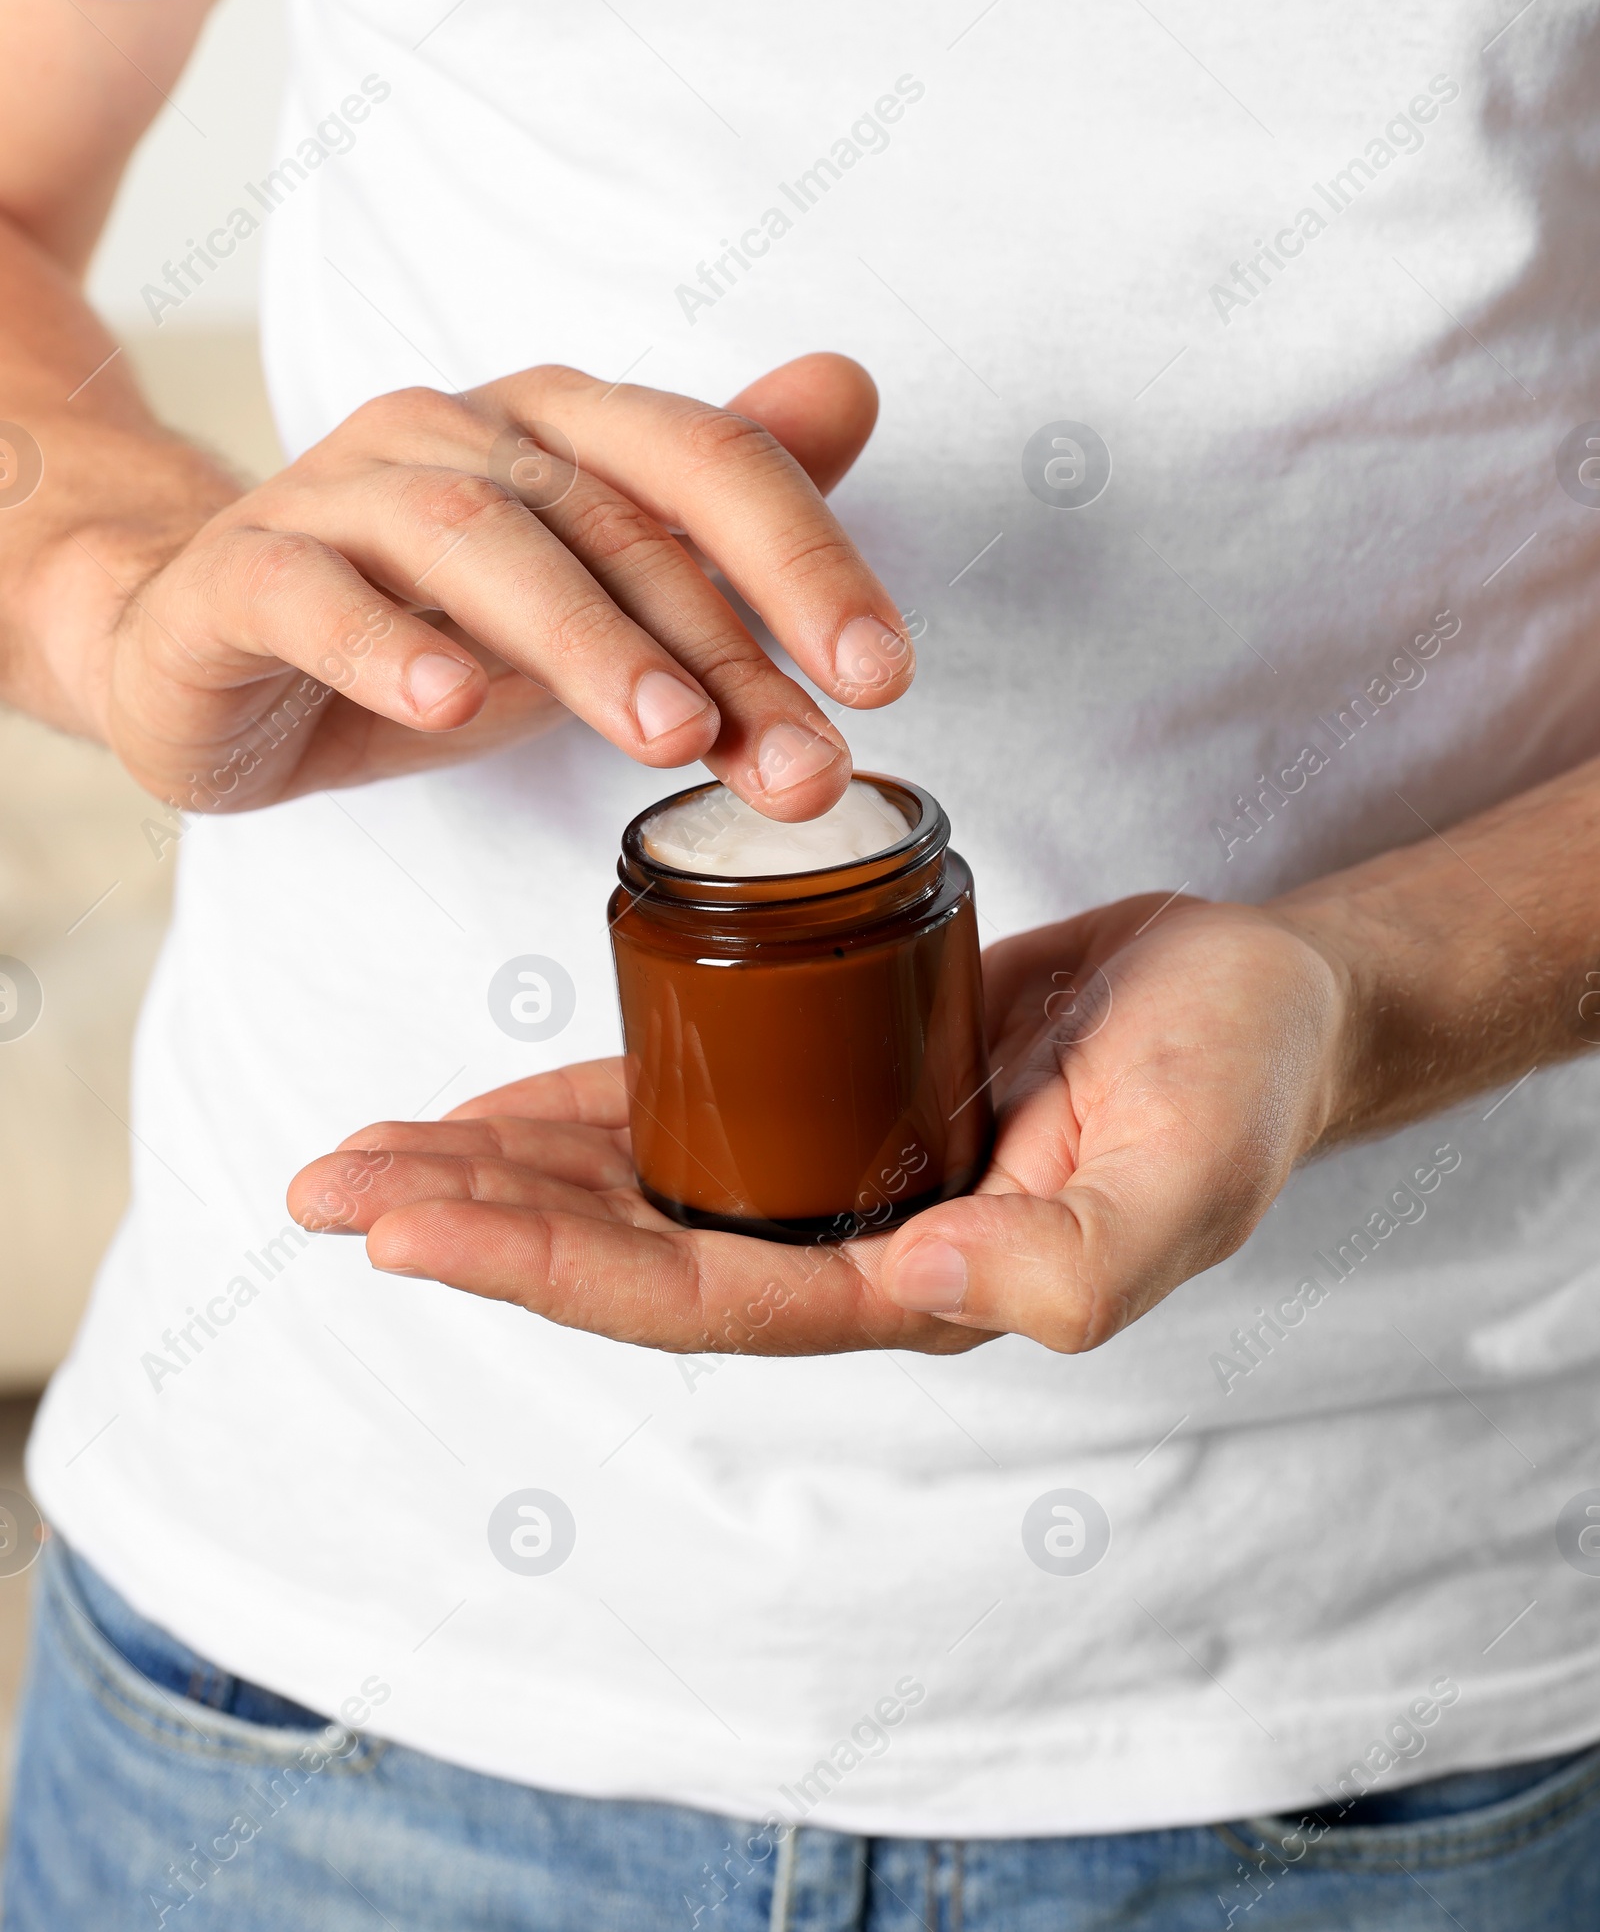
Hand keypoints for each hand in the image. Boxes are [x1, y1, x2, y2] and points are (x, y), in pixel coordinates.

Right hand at [45, 352, 912, 816]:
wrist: (204, 650)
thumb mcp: (592, 589)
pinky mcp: (239, 575)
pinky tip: (452, 702)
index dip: (807, 561)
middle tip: (802, 760)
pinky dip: (383, 643)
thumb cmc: (426, 622)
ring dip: (586, 639)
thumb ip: (716, 516)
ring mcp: (338, 494)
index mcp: (556, 427)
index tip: (882, 677)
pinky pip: (311, 593)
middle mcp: (456, 433)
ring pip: (478, 540)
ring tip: (669, 735)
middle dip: (723, 644)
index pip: (706, 464)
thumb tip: (852, 389)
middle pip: (613, 517)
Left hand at [288, 894, 1353, 1355]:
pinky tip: (482, 1111)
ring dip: (495, 1177)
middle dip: (476, 1226)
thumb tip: (919, 1290)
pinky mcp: (828, 1083)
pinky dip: (574, 1111)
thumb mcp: (1185, 1163)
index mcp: (916, 1286)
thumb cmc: (1239, 1078)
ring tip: (360, 1156)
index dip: (550, 1270)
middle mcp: (849, 1241)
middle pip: (628, 1251)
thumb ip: (1075, 1254)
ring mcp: (833, 1166)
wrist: (1260, 996)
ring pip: (634, 1187)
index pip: (698, 1296)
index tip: (412, 1229)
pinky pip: (679, 1106)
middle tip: (329, 1188)